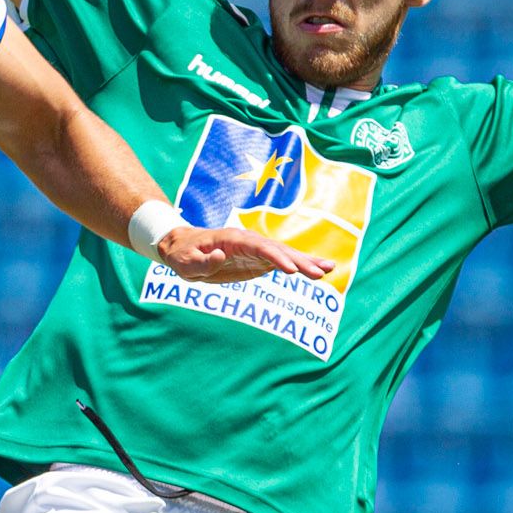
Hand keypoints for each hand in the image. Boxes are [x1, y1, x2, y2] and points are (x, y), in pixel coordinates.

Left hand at [156, 225, 335, 284]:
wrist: (183, 247)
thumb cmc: (182, 255)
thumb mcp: (185, 263)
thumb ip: (203, 262)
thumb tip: (222, 256)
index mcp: (234, 239)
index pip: (260, 248)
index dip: (276, 258)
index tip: (292, 271)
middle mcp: (249, 241)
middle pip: (279, 250)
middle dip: (300, 261)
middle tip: (321, 273)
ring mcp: (256, 250)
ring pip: (286, 255)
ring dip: (307, 262)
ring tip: (330, 270)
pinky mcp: (259, 260)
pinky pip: (283, 262)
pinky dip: (301, 266)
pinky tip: (319, 272)